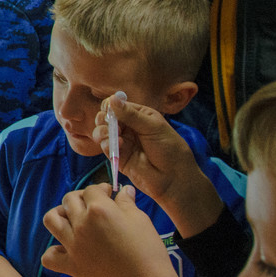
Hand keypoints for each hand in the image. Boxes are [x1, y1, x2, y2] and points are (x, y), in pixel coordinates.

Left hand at [41, 184, 180, 276]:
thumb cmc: (147, 249)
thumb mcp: (140, 219)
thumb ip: (126, 202)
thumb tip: (123, 190)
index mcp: (98, 209)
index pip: (91, 189)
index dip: (101, 190)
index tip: (109, 195)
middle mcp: (81, 224)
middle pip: (69, 199)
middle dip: (81, 198)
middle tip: (93, 205)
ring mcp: (73, 245)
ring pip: (51, 220)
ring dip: (59, 215)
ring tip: (73, 219)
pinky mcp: (73, 266)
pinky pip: (49, 257)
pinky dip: (55, 252)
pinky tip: (67, 249)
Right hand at [92, 95, 221, 236]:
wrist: (173, 178)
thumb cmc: (169, 149)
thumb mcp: (152, 127)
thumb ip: (131, 115)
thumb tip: (113, 99)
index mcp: (139, 115)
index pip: (118, 105)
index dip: (110, 105)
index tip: (109, 110)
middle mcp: (129, 127)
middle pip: (106, 117)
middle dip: (104, 119)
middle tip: (110, 124)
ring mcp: (123, 142)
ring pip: (101, 132)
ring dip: (102, 132)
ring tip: (111, 136)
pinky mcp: (118, 157)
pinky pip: (105, 147)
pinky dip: (107, 145)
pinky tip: (119, 146)